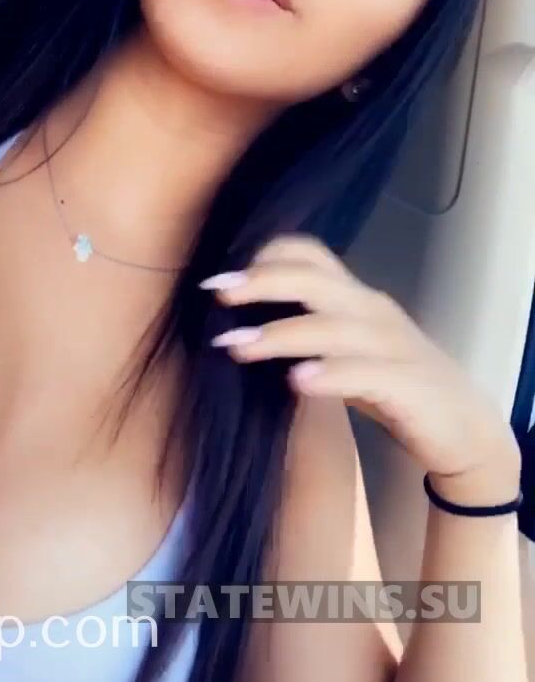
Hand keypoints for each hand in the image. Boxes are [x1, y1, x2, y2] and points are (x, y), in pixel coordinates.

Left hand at [200, 235, 521, 505]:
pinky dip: (328, 375)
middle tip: (217, 294)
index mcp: (357, 298)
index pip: (312, 254)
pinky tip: (296, 383)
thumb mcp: (348, 350)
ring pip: (331, 326)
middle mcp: (372, 311)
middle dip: (262, 283)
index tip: (221, 277)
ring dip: (279, 334)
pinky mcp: (408, 384)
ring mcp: (392, 346)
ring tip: (236, 347)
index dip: (267, 257)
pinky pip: (364, 374)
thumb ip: (309, 333)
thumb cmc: (394, 386)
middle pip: (314, 280)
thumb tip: (240, 327)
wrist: (465, 427)